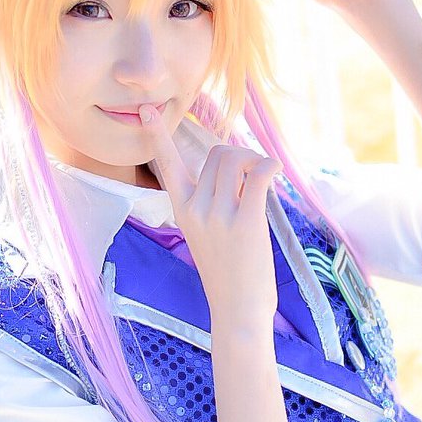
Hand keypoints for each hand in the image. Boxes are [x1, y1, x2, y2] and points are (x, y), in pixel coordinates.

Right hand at [138, 104, 282, 326]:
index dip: (158, 135)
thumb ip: (212, 204)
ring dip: (256, 162)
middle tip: (255, 177)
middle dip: (240, 156)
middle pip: (218, 154)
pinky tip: (276, 172)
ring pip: (237, 159)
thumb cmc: (227, 274)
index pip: (166, 164)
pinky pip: (259, 174)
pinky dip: (271, 166)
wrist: (237, 311)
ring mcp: (219, 215)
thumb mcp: (206, 235)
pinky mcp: (246, 221)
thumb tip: (237, 170)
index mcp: (182, 210)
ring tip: (264, 184)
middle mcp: (196, 208)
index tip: (146, 110)